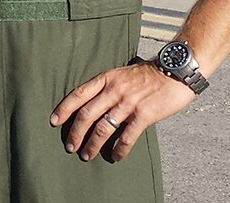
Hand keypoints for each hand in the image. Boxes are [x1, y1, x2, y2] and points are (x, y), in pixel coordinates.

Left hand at [49, 61, 194, 161]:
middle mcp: (114, 90)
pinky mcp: (144, 115)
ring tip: (86, 156)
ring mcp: (128, 103)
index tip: (54, 122)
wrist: (175, 71)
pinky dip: (119, 149)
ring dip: (92, 145)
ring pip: (103, 128)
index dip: (64, 109)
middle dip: (75, 133)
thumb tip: (93, 104)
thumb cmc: (149, 74)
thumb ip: (108, 87)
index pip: (78, 94)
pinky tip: (115, 157)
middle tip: (70, 147)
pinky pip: (126, 136)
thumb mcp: (122, 74)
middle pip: (87, 115)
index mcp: (106, 79)